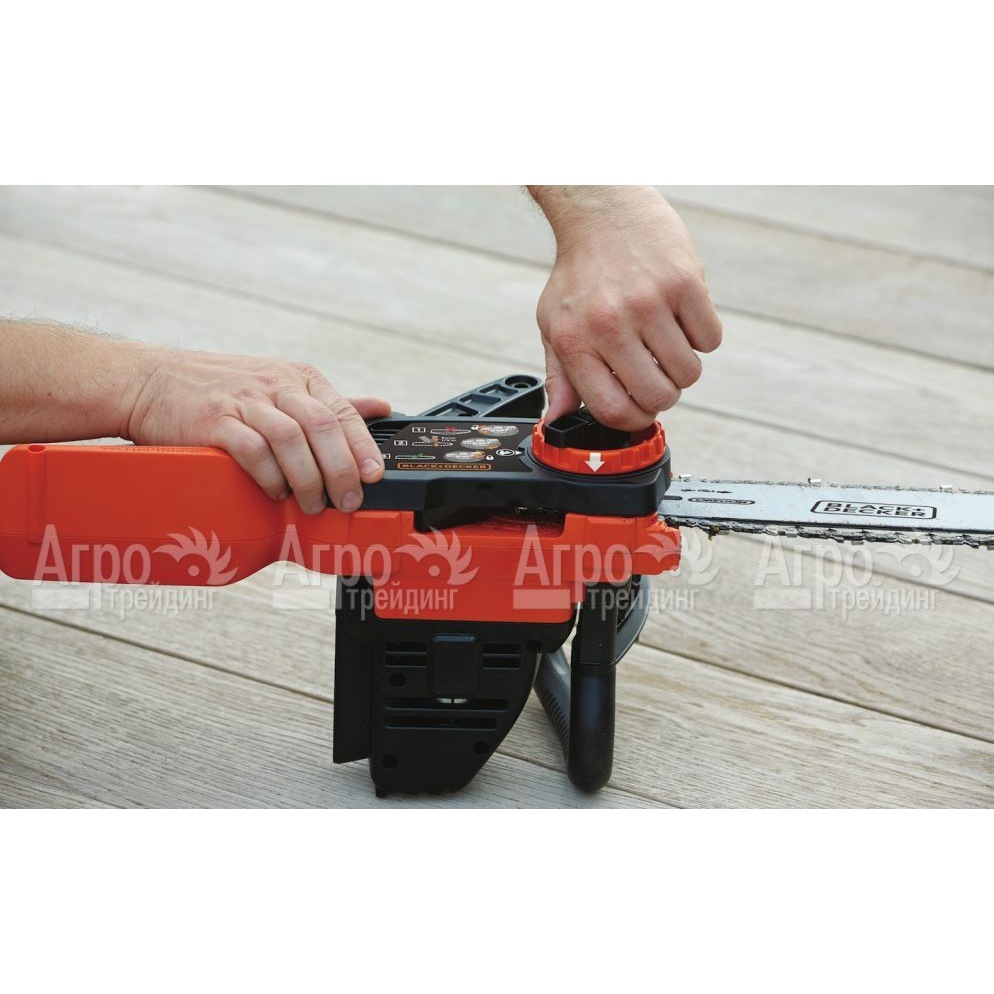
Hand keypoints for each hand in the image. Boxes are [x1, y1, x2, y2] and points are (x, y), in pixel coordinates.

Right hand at [125, 348, 390, 513]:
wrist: (150, 380)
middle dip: (340, 470)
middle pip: (322, 427)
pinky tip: (274, 491)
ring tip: (310, 504)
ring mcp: (244, 401)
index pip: (342, 412)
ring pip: (290, 439)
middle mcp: (275, 385)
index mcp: (298, 379)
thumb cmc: (221, 389)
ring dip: (306, 478)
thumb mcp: (281, 386)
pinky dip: (268, 476)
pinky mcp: (214, 420)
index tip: (374, 477)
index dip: (362, 447)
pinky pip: (251, 449)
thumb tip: (381, 407)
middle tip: (346, 501)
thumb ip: (331, 402)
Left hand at [531, 186, 722, 428]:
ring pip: (689, 373)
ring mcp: (648, 302)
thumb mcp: (554, 325)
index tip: (640, 408)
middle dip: (664, 396)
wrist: (603, 211)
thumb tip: (559, 420)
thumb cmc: (580, 275)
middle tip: (658, 375)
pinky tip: (682, 317)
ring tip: (668, 343)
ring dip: (684, 367)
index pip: (614, 410)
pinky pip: (710, 339)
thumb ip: (560, 376)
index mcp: (574, 341)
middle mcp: (609, 324)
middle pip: (658, 397)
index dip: (635, 419)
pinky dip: (702, 337)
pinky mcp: (684, 282)